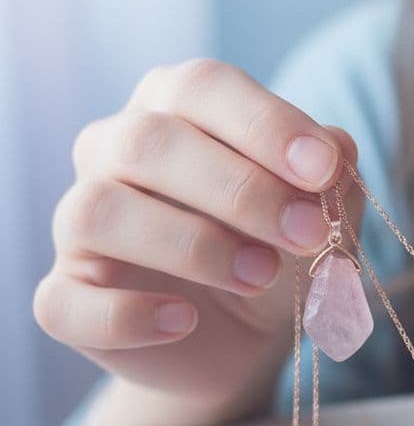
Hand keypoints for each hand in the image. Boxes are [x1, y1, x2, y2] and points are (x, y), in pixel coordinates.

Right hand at [34, 58, 364, 412]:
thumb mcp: (319, 216)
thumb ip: (331, 181)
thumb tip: (337, 148)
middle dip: (241, 189)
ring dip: (193, 245)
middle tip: (308, 235)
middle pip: (149, 141)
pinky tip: (185, 320)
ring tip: (263, 276)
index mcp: (176, 109)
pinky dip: (129, 314)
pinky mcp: (65, 297)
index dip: (265, 122)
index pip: (203, 86)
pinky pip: (67, 301)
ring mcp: (78, 225)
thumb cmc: (277, 251)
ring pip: (100, 211)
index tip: (324, 168)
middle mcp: (112, 152)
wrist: (244, 339)